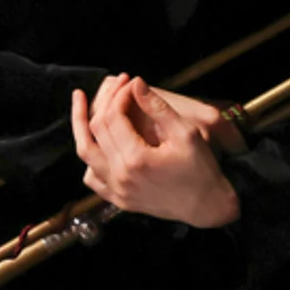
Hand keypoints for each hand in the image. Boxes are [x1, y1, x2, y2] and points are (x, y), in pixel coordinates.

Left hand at [70, 75, 241, 228]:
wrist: (208, 206)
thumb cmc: (201, 170)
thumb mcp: (185, 133)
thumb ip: (157, 107)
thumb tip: (136, 84)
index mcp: (136, 159)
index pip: (114, 116)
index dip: (120, 94)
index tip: (131, 83)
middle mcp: (121, 176)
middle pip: (97, 130)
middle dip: (106, 101)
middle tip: (117, 85)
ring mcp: (117, 191)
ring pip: (85, 153)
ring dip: (81, 126)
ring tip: (81, 103)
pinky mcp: (119, 200)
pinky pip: (92, 178)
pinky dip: (90, 157)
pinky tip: (95, 142)